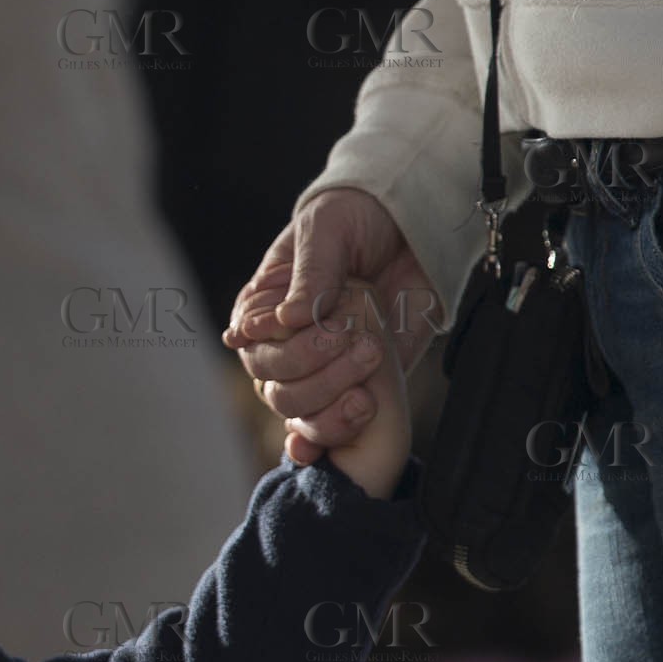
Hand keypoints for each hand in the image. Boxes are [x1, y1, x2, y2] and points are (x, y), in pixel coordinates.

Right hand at [224, 188, 440, 464]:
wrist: (412, 223)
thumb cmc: (353, 218)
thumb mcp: (325, 232)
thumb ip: (309, 276)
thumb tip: (286, 320)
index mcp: (262, 309)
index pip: (249, 346)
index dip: (271, 345)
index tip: (298, 325)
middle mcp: (284, 346)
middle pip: (274, 384)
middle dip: (312, 367)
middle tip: (355, 338)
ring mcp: (320, 370)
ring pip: (299, 411)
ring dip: (329, 401)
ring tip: (369, 369)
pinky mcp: (358, 384)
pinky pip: (334, 424)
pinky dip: (328, 438)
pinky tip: (325, 443)